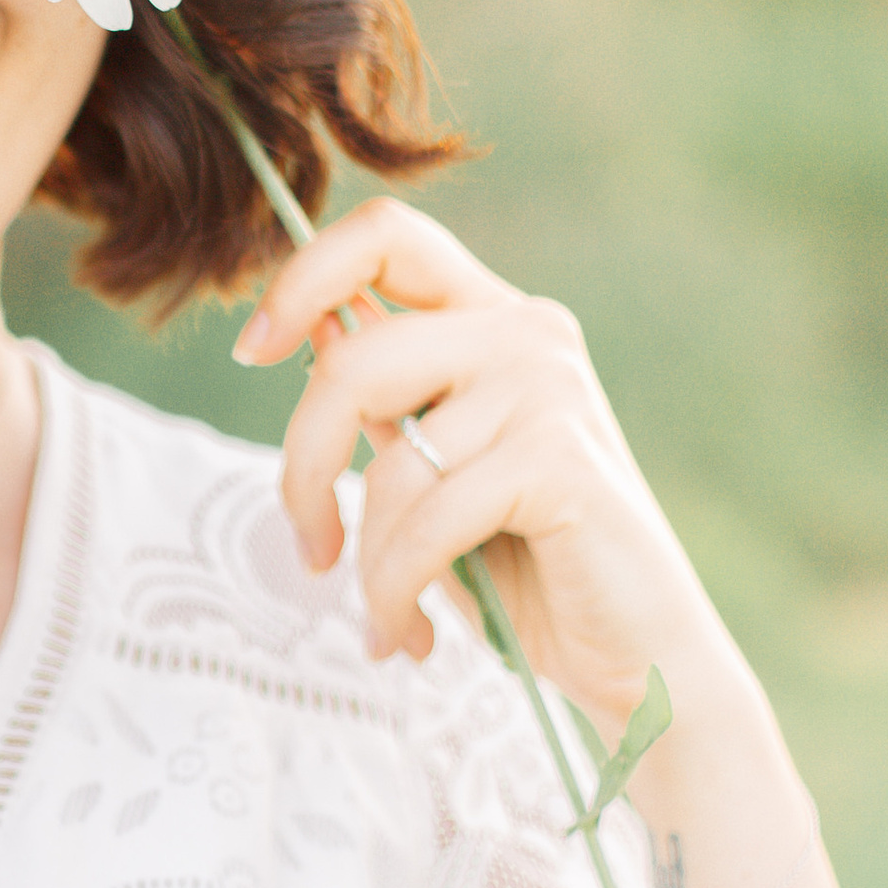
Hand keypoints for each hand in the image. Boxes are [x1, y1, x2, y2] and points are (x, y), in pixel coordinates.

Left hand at [233, 200, 737, 736]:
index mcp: (493, 317)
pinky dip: (397, 593)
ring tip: (387, 620)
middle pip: (352, 359)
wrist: (636, 652)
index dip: (300, 279)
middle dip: (304, 471)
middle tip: (312, 553)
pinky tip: (407, 634)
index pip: (386, 235)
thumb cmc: (523, 565)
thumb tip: (306, 331)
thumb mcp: (433, 471)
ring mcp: (549, 388)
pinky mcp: (560, 459)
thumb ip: (384, 401)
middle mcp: (527, 331)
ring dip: (370, 566)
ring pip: (391, 463)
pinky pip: (430, 522)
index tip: (251, 350)